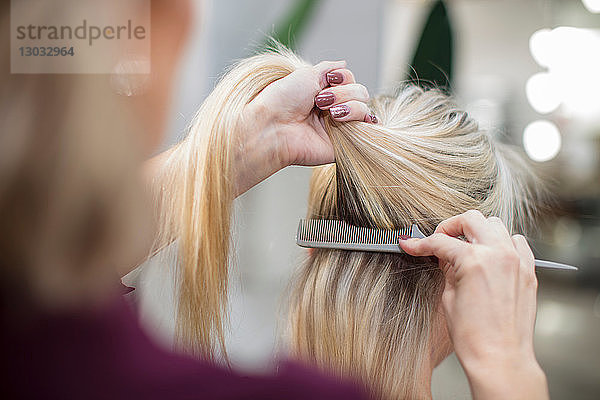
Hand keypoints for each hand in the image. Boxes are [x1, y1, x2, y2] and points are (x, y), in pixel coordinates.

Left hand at [236, 61, 373, 194]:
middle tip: (320, 101)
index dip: (343, 78)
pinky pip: (365, 128)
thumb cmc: (283, 100)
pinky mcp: (343, 144)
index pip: (350, 81)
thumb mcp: (307, 74)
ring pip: (365, 108)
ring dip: (348, 105)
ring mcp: (339, 128)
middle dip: (344, 92)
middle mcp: (333, 110)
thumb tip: (343, 64)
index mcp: (323, 94)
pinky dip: (359, 118)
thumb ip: (329, 68)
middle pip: (361, 93)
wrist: (273, 126)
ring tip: (328, 113)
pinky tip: (340, 118)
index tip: (328, 80)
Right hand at [399, 210, 548, 399]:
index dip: (420, 243)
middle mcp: (498, 255)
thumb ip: (447, 269)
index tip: (411, 245)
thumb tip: (444, 257)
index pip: (440, 242)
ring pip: (496, 224)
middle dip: (450, 227)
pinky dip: (502, 242)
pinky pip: (517, 242)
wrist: (500, 358)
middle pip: (470, 219)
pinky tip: (491, 254)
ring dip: (477, 231)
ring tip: (466, 246)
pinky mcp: (528, 271)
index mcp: (474, 260)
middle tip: (439, 240)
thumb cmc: (474, 337)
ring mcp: (516, 261)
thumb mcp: (448, 298)